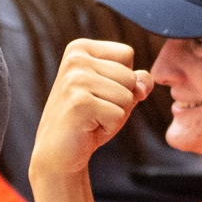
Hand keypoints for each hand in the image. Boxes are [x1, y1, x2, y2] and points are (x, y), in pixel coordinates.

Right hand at [30, 40, 151, 179]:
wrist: (58, 152)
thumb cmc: (89, 120)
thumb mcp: (117, 94)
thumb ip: (137, 80)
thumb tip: (143, 83)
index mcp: (80, 48)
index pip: (126, 53)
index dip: (123, 79)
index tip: (99, 93)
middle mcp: (75, 59)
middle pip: (129, 76)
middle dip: (121, 100)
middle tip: (94, 111)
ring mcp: (75, 80)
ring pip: (127, 96)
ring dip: (116, 114)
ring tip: (92, 119)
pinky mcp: (80, 103)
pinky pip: (119, 114)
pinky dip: (109, 127)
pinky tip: (88, 128)